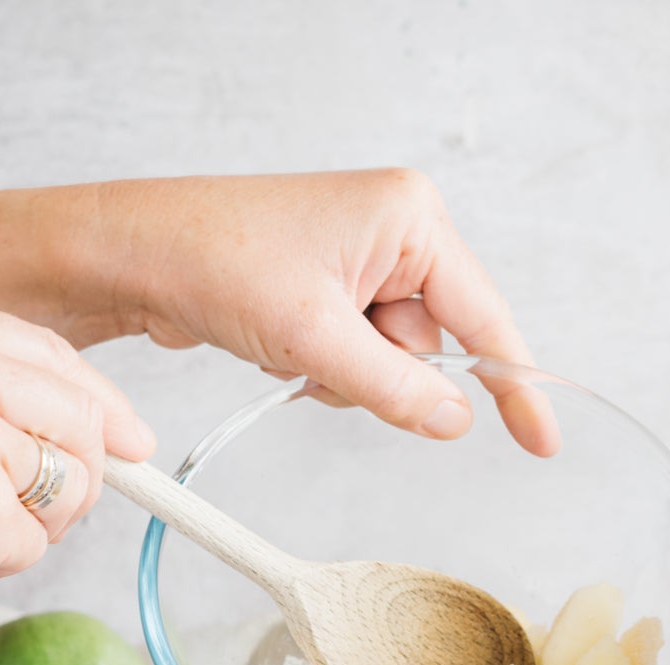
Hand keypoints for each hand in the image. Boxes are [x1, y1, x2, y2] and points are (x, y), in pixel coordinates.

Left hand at [82, 170, 560, 455]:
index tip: (542, 441)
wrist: (128, 253)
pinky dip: (324, 365)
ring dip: (345, 374)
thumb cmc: (212, 261)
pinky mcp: (331, 281)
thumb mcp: (314, 339)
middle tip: (319, 356)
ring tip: (286, 341)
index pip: (485, 316)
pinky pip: (357, 351)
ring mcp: (362, 255)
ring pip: (393, 357)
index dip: (514, 384)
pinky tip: (278, 341)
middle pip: (433, 343)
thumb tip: (453, 421)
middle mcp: (395, 228)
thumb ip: (394, 387)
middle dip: (381, 371)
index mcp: (409, 217)